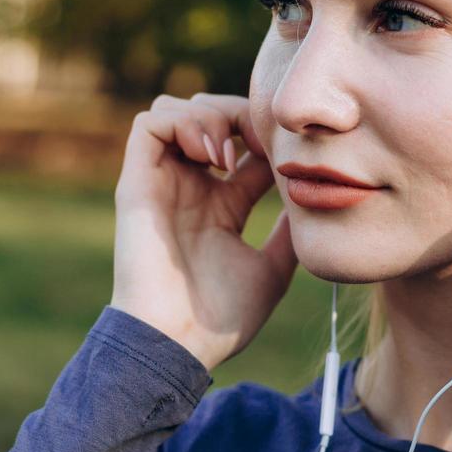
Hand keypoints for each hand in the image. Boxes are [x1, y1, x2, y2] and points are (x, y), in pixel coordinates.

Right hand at [110, 92, 298, 372]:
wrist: (177, 342)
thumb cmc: (219, 319)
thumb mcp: (273, 270)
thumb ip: (287, 234)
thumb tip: (313, 202)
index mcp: (220, 206)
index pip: (244, 146)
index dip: (267, 135)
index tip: (291, 153)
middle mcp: (189, 188)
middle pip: (211, 116)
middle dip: (241, 115)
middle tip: (264, 142)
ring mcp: (162, 183)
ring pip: (179, 110)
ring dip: (211, 116)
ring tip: (231, 155)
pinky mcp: (137, 182)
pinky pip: (150, 122)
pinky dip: (184, 123)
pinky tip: (212, 157)